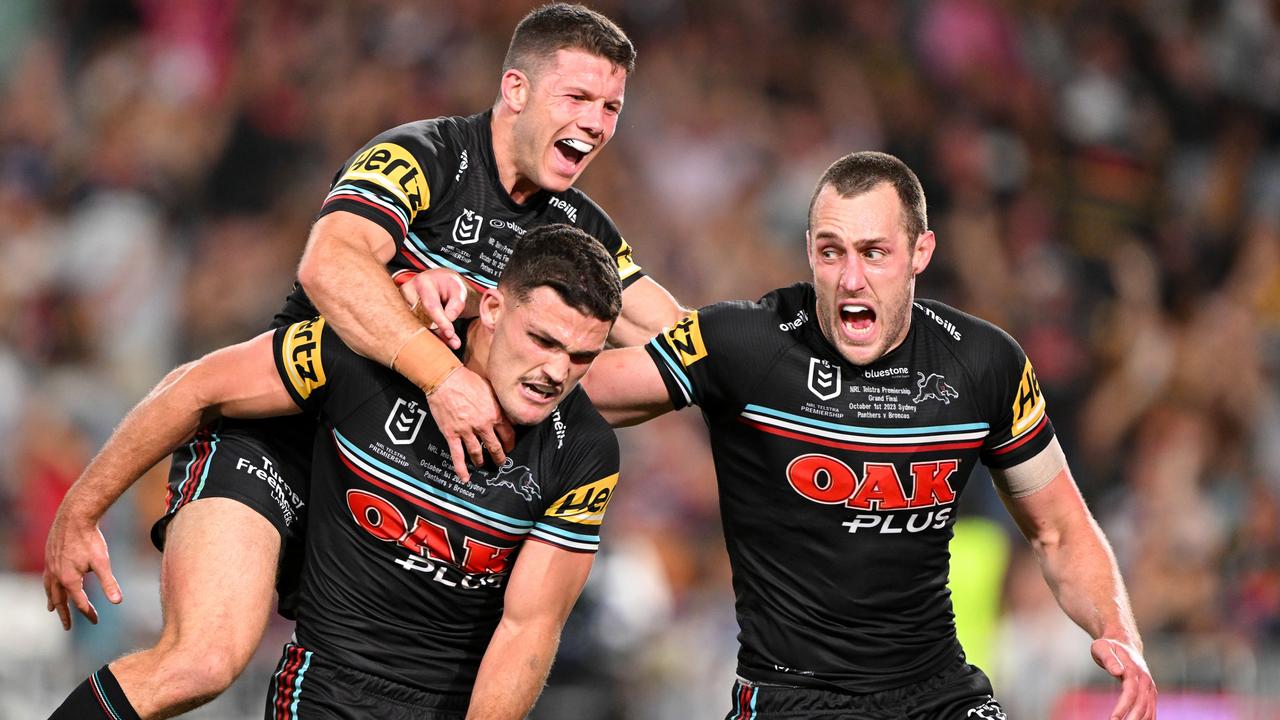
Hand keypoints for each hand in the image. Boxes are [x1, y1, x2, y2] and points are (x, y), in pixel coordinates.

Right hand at [43, 511, 122, 629]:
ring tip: (53, 610)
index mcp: (69, 580)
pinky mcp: (50, 556)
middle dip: (66, 614)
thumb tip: (117, 602)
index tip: (96, 620)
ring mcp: (51, 566)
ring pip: (50, 589)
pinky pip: (47, 577)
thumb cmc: (90, 539)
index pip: (80, 603)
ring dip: (53, 601)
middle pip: (61, 600)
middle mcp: (56, 576)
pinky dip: (49, 586)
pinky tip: (52, 584)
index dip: (88, 613)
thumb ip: (108, 583)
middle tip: (67, 627)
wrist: (75, 516)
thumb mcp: (102, 562)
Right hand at [397, 270, 470, 349]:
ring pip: (416, 326)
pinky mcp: (401, 314)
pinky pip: (413, 329)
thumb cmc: (448, 285)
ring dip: (433, 337)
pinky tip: (441, 341)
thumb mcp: (459, 290)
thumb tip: (449, 321)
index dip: (441, 322)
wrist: (438, 281)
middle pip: (420, 319)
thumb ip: (456, 305)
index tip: (450, 333)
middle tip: (454, 342)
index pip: (431, 306)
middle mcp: (407, 293)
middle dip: (437, 332)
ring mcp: (402, 304)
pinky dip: (428, 336)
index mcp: (422, 283)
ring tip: (451, 342)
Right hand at [427, 366, 515, 481]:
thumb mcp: (490, 389)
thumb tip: (507, 412)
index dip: (510, 444)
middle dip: (499, 457)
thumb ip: (499, 403)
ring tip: (482, 465)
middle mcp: (483, 425)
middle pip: (495, 447)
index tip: (510, 447)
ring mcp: (467, 431)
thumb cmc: (467, 379)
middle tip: (501, 462)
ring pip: (477, 452)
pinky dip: (461, 468)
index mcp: (495, 414)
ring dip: (481, 461)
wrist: (445, 378)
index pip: (509, 435)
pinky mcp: (452, 434)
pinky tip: (464, 478)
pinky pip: (457, 455)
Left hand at [1091, 637, 1156, 719]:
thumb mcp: (1102, 648)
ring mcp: (1150, 688)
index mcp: (1134, 670)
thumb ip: (1109, 659)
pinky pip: (1151, 711)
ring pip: (1149, 711)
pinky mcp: (1150, 694)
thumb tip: (1117, 672)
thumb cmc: (1109, 647)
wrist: (1124, 644)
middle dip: (1131, 719)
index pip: (1130, 692)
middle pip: (1142, 705)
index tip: (1113, 719)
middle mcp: (1146, 680)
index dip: (1123, 707)